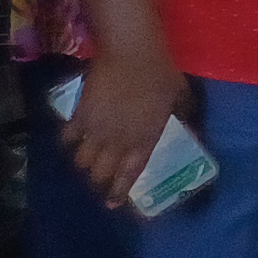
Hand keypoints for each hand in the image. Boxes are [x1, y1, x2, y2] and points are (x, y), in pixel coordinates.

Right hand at [65, 48, 182, 209]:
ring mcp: (97, 130)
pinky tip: (73, 141)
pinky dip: (70, 144)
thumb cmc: (161, 72)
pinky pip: (68, 139)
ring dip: (85, 165)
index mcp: (146, 139)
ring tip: (89, 163)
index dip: (120, 192)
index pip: (130, 174)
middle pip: (101, 174)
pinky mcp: (80, 116)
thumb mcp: (181, 97)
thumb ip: (183, 115)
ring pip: (83, 161)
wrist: (131, 53)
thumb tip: (189, 125)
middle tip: (100, 183)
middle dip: (99, 183)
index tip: (112, 205)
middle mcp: (119, 141)